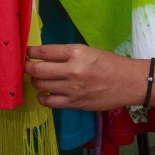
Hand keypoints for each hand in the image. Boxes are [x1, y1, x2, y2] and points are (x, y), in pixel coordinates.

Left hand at [25, 44, 145, 110]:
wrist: (129, 82)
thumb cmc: (109, 63)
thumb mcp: (88, 51)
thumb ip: (66, 54)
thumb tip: (43, 56)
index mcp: (76, 52)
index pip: (44, 51)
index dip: (30, 52)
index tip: (26, 53)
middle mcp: (72, 70)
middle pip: (37, 70)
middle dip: (27, 67)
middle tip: (26, 66)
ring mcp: (73, 89)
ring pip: (41, 85)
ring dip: (36, 81)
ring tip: (39, 78)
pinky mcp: (75, 104)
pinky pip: (49, 102)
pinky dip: (43, 97)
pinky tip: (45, 93)